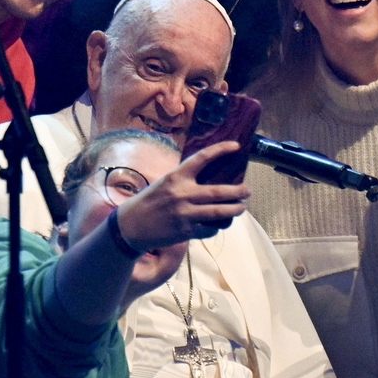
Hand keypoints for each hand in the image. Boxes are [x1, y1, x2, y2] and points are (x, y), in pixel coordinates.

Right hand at [115, 143, 250, 250]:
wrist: (130, 226)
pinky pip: (209, 229)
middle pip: (219, 192)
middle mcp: (182, 194)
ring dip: (234, 210)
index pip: (203, 158)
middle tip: (247, 190)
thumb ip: (185, 180)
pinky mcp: (185, 231)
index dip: (221, 150)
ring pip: (219, 213)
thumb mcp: (165, 183)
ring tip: (241, 207)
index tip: (236, 146)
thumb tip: (212, 178)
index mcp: (176, 176)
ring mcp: (185, 214)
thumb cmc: (149, 201)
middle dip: (238, 192)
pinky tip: (219, 223)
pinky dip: (218, 226)